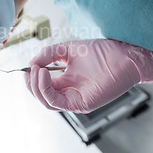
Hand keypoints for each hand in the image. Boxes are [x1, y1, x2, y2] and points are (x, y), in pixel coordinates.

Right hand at [25, 39, 152, 112]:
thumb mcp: (68, 49)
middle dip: (30, 84)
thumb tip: (32, 62)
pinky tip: (44, 74)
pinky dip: (46, 89)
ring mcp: (75, 99)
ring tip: (37, 70)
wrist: (125, 55)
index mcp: (65, 82)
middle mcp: (69, 92)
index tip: (28, 66)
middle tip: (30, 69)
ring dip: (36, 87)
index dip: (31, 78)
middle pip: (41, 96)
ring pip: (46, 102)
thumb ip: (49, 54)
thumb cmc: (103, 52)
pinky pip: (56, 102)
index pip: (42, 86)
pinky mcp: (81, 104)